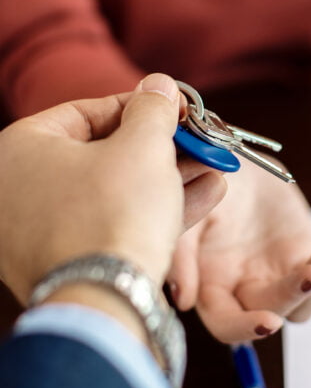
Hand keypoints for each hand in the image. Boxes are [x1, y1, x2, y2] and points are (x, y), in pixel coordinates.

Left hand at [0, 73, 224, 303]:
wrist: (107, 302)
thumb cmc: (115, 213)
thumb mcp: (143, 147)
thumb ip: (153, 110)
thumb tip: (160, 86)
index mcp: (19, 150)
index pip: (87, 112)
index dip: (141, 106)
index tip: (178, 108)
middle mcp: (19, 190)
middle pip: (104, 154)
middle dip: (163, 147)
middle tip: (198, 141)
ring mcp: (41, 231)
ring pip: (115, 191)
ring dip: (170, 177)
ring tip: (214, 166)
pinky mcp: (68, 261)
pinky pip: (115, 222)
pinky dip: (157, 208)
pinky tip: (206, 193)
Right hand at [168, 159, 310, 342]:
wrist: (231, 156)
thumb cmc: (201, 182)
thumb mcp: (189, 210)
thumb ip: (182, 254)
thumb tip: (184, 301)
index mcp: (209, 283)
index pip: (225, 323)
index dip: (243, 328)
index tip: (267, 322)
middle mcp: (241, 286)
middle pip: (265, 317)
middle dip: (287, 302)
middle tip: (308, 280)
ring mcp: (273, 274)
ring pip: (296, 304)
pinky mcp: (299, 257)